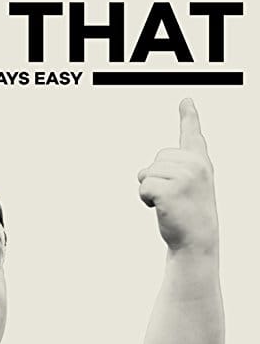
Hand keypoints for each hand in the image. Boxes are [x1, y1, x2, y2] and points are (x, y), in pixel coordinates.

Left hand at [138, 99, 217, 253]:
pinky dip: (145, 199)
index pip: (193, 135)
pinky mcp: (170, 189)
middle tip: (175, 198)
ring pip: (148, 172)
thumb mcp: (190, 189)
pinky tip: (161, 208)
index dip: (189, 117)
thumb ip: (175, 173)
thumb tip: (143, 171)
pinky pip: (143, 186)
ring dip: (150, 190)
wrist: (196, 242)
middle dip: (157, 178)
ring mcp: (184, 176)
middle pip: (158, 159)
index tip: (186, 102)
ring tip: (170, 204)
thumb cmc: (189, 217)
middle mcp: (195, 164)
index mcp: (201, 162)